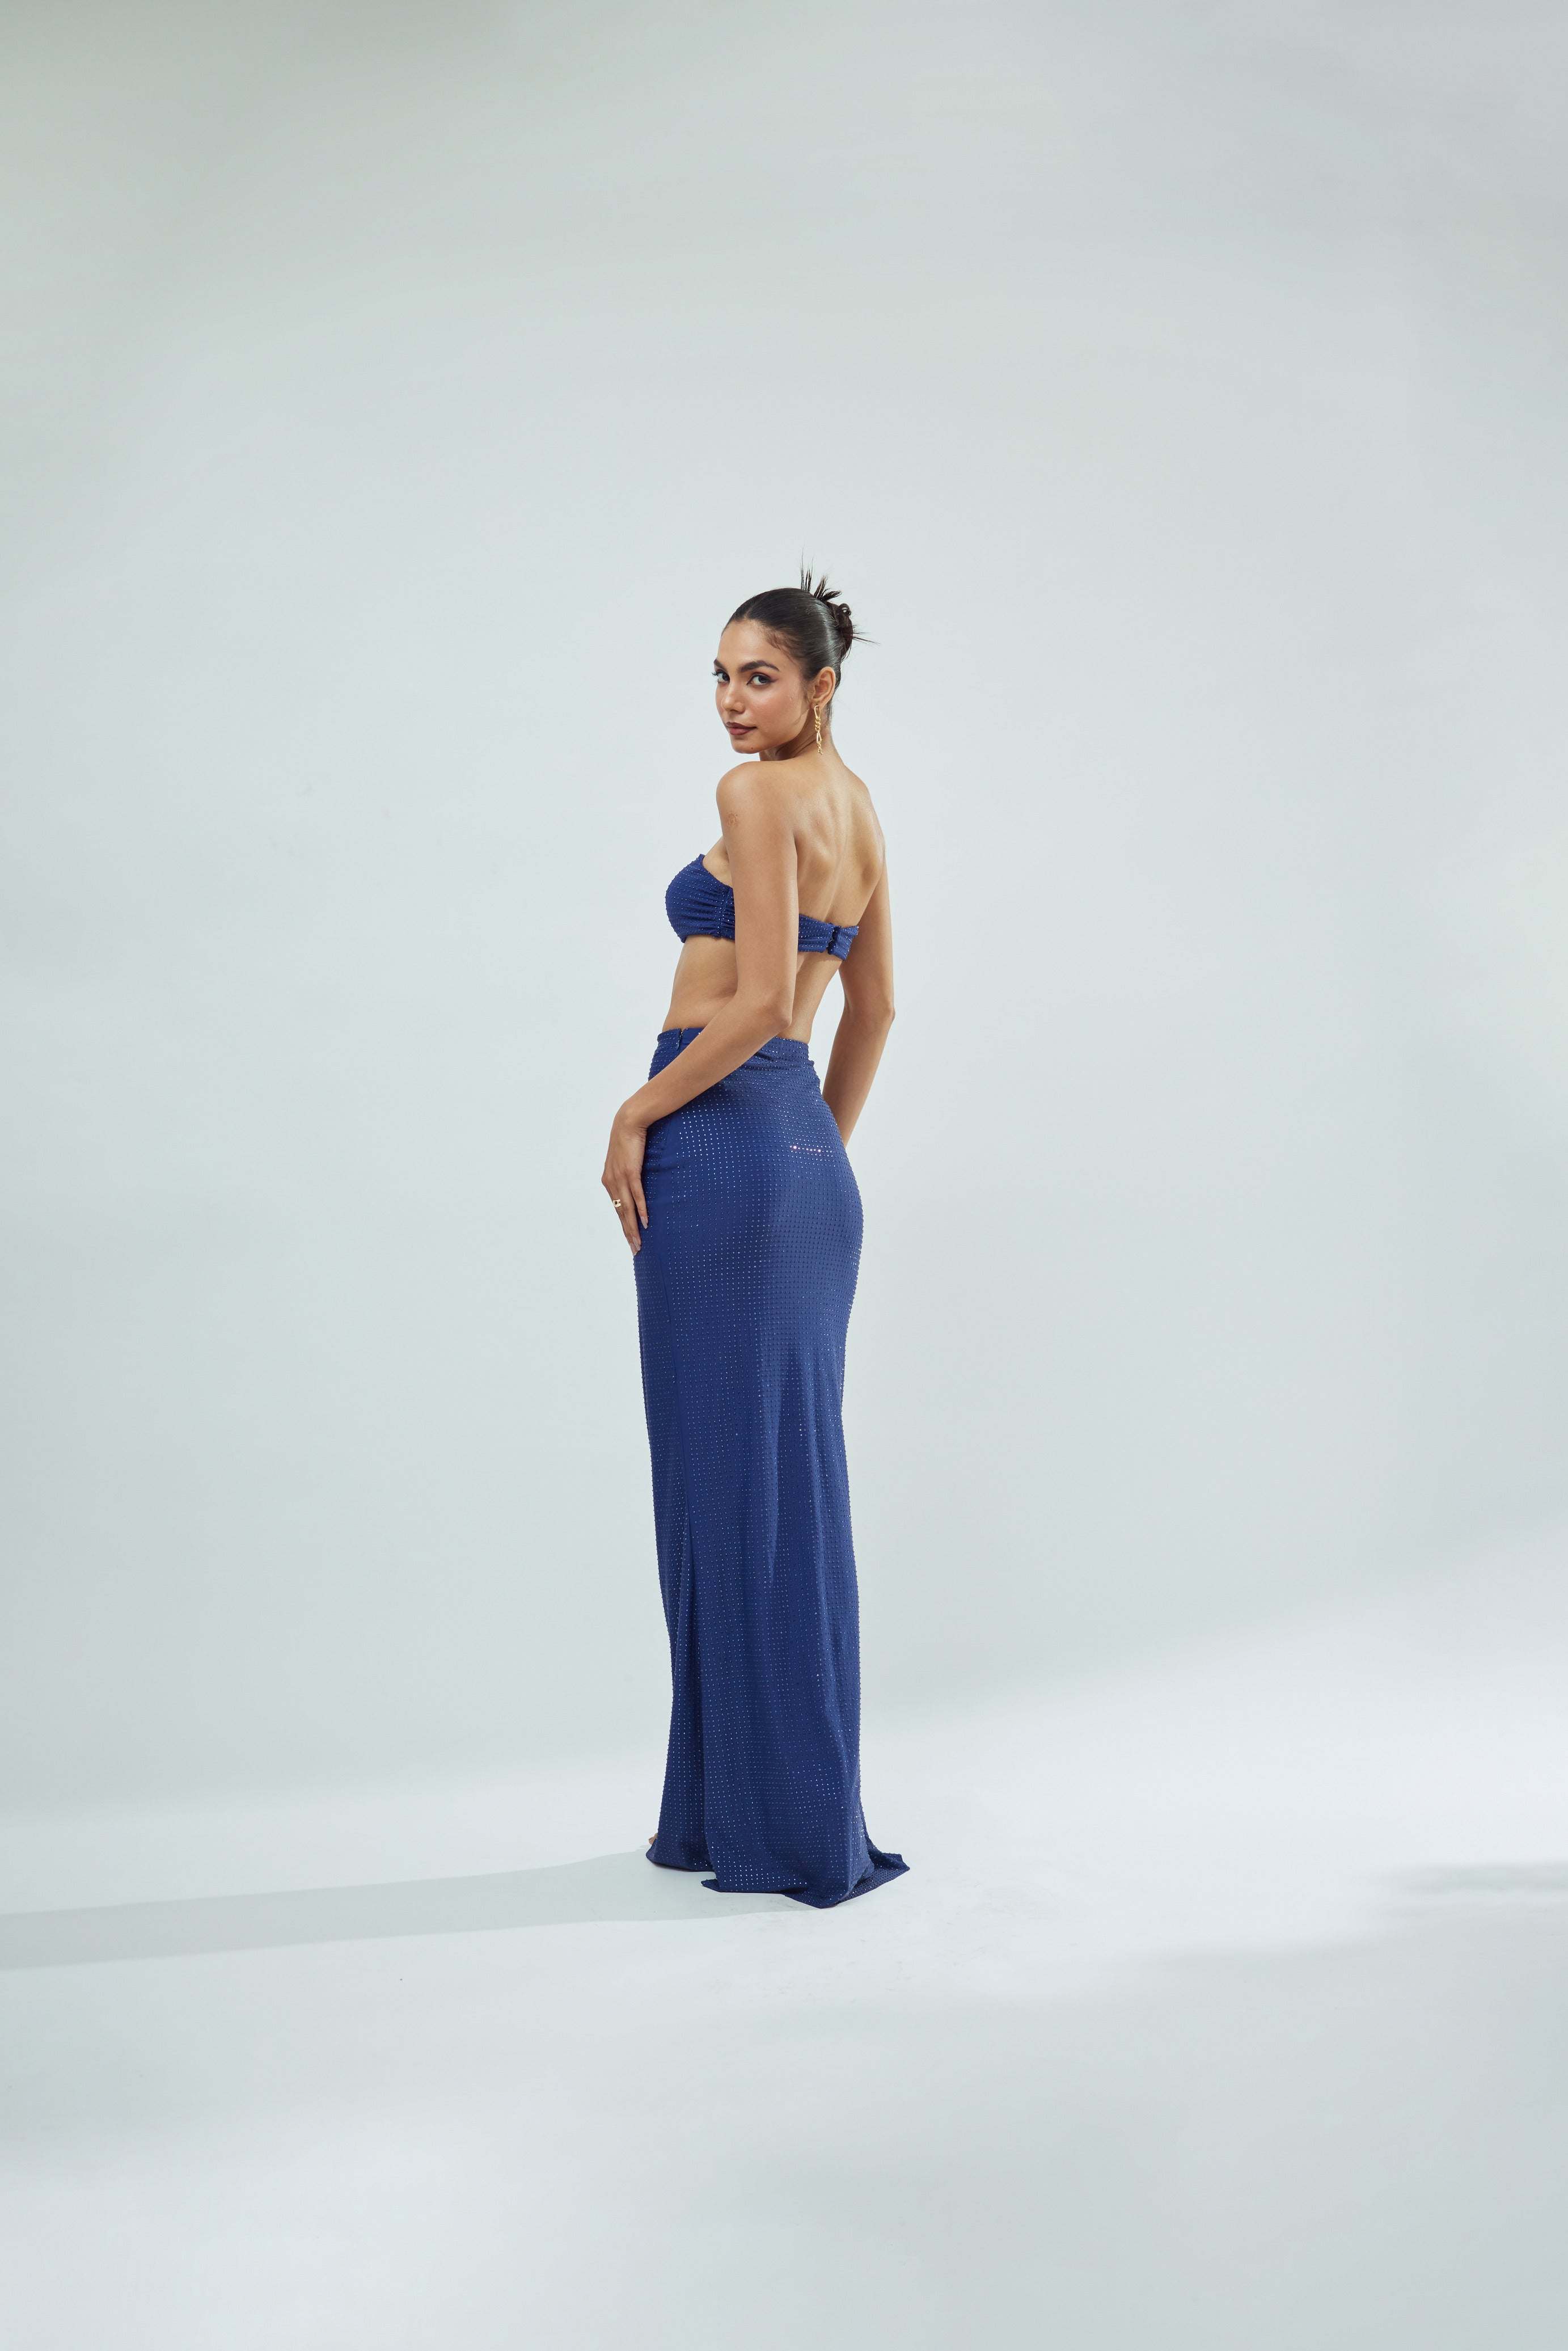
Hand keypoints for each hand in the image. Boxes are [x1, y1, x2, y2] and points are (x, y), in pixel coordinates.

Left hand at [601, 1109, 648, 1254]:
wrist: (628, 1121)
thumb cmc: (629, 1139)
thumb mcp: (626, 1160)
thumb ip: (628, 1173)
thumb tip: (636, 1184)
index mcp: (609, 1180)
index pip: (617, 1208)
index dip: (624, 1225)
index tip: (630, 1239)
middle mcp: (611, 1182)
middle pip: (621, 1213)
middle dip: (628, 1233)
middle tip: (635, 1250)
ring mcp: (620, 1178)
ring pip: (628, 1208)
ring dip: (633, 1227)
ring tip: (639, 1243)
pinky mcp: (630, 1172)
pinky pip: (637, 1195)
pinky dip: (641, 1209)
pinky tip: (645, 1222)